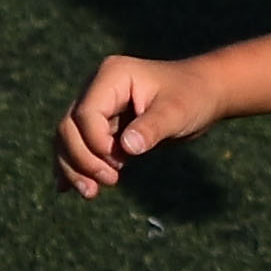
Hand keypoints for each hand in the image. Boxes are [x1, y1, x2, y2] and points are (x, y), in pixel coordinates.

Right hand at [56, 53, 226, 197]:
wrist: (203, 94)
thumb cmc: (193, 96)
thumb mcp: (177, 112)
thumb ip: (151, 128)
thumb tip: (126, 148)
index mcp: (112, 76)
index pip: (86, 114)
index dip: (95, 143)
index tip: (120, 162)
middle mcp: (97, 88)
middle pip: (70, 128)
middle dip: (82, 159)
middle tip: (111, 181)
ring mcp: (97, 106)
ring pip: (69, 139)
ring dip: (74, 167)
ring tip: (90, 193)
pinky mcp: (102, 124)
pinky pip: (79, 146)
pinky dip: (75, 166)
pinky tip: (67, 189)